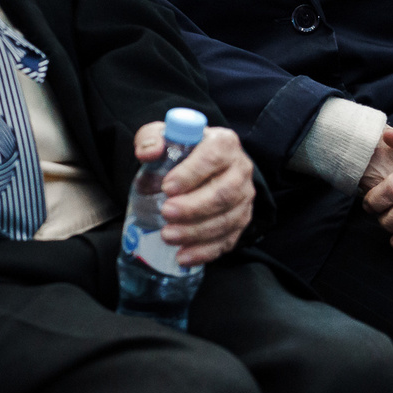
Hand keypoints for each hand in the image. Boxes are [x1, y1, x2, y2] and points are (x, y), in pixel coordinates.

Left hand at [136, 120, 254, 266]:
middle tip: (166, 212)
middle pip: (225, 192)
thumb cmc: (180, 151)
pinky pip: (228, 240)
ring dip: (196, 232)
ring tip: (168, 236)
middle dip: (194, 207)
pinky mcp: (241, 221)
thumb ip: (151, 139)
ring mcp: (244, 198)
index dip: (192, 173)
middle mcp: (240, 169)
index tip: (167, 187)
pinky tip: (183, 256)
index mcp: (224, 143)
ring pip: (227, 219)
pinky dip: (205, 251)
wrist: (197, 168)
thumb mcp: (162, 137)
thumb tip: (148, 152)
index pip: (214, 156)